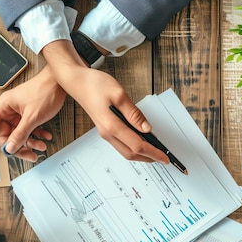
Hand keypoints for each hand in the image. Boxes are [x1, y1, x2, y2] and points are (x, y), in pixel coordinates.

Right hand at [0, 66, 65, 160]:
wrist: (58, 83)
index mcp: (4, 106)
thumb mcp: (32, 117)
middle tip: (28, 154)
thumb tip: (10, 148)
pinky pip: (27, 130)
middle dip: (17, 146)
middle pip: (5, 134)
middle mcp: (9, 110)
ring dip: (29, 142)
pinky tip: (44, 137)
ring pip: (18, 134)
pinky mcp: (28, 115)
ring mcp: (18, 113)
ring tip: (40, 147)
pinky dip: (36, 135)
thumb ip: (20, 134)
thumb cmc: (45, 91)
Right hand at [44, 40, 169, 163]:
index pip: (137, 145)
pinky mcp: (106, 130)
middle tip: (162, 158)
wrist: (77, 83)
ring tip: (155, 153)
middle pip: (131, 153)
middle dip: (149, 158)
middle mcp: (108, 134)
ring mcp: (106, 133)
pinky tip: (141, 143)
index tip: (164, 157)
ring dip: (141, 154)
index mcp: (112, 126)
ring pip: (126, 151)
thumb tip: (146, 129)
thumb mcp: (119, 94)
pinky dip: (134, 147)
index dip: (153, 152)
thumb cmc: (95, 85)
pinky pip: (122, 145)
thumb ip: (134, 114)